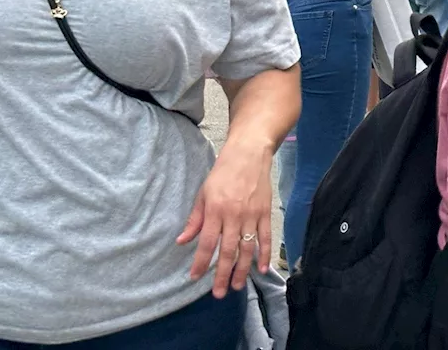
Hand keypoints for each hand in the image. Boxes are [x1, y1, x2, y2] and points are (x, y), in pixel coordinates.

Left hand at [177, 136, 273, 295]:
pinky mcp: (265, 213)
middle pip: (228, 250)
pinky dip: (264, 254)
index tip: (195, 278)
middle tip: (219, 293)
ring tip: (238, 286)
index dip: (201, 262)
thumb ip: (195, 219)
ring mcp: (252, 215)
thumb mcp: (203, 193)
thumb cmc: (223, 173)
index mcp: (215, 210)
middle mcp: (234, 215)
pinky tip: (261, 269)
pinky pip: (265, 237)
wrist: (249, 154)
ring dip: (242, 269)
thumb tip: (182, 241)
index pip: (207, 243)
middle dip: (223, 274)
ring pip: (247, 248)